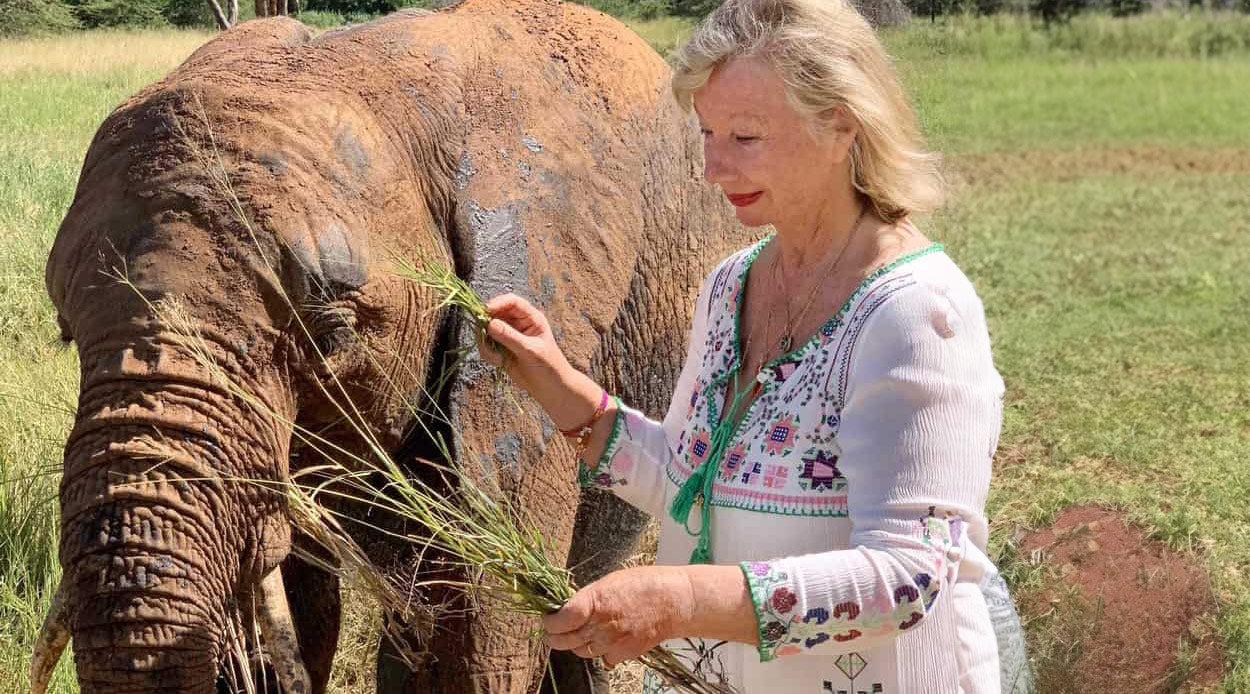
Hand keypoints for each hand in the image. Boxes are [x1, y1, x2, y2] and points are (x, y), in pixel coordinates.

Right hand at [480, 293, 572, 401]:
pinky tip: (499, 362)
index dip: (498, 303)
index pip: (512, 302)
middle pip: (495, 313)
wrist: (550, 388)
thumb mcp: (530, 350)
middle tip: (484, 338)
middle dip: (486, 324)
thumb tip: (490, 323)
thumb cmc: (548, 366)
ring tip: (497, 358)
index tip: (485, 311)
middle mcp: (518, 323)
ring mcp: (508, 335)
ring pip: (486, 329)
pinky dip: (488, 353)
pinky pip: (486, 344)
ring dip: (486, 343)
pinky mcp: (501, 348)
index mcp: (531, 318)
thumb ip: (510, 337)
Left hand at [542, 566, 694, 666]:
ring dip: (577, 644)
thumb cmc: (644, 584)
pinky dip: (601, 652)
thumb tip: (568, 610)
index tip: (548, 619)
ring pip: (582, 651)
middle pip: (565, 640)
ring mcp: (613, 642)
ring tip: (583, 632)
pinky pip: (603, 659)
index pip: (560, 620)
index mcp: (595, 601)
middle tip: (554, 632)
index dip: (549, 623)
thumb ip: (587, 598)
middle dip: (555, 637)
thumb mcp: (610, 582)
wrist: (674, 601)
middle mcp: (601, 624)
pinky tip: (607, 639)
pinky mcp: (625, 654)